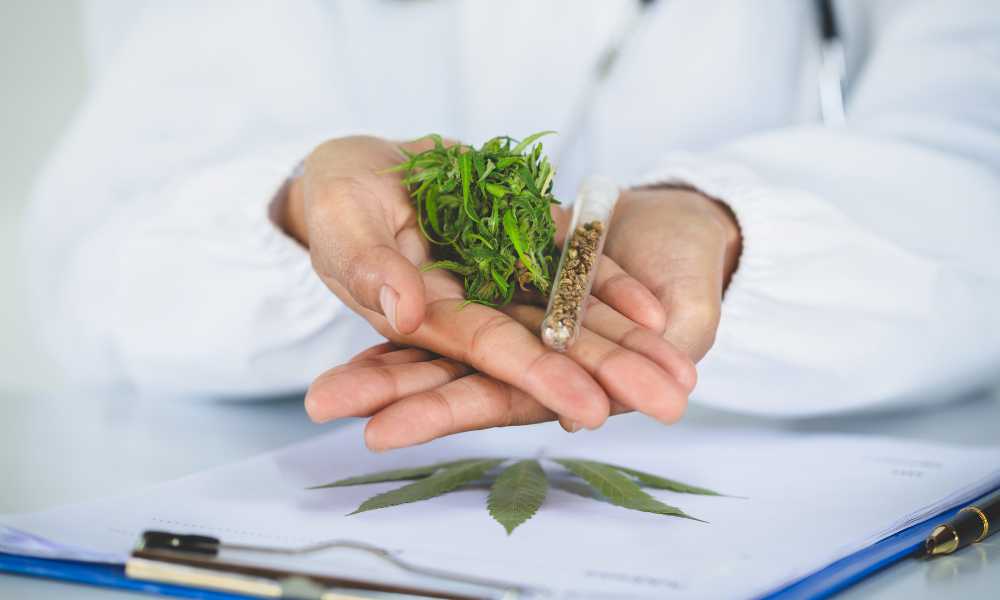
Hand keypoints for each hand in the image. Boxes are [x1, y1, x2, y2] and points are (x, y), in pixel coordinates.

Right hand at [306, 187, 738, 449]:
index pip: (488, 350)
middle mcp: (478, 305)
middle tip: (667, 406)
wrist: (367, 164)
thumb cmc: (339, 195)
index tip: (589, 408)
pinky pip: (577, 262)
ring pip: (572, 314)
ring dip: (628, 344)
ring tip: (682, 377)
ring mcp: (509, 275)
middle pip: (547, 344)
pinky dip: (613, 284)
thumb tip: (405, 314)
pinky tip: (656, 314)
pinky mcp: (529, 237)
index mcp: (428, 314)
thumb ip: (369, 265)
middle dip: (607, 374)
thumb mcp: (342, 220)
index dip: (537, 376)